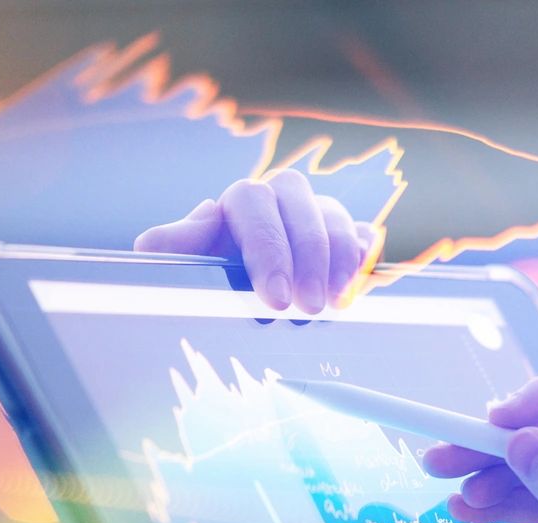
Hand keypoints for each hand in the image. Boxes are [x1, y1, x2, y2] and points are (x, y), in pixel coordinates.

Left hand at [135, 170, 379, 314]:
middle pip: (301, 205)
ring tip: (333, 307)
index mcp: (239, 204)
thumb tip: (184, 225)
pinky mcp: (347, 236)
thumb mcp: (187, 266)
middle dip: (307, 258)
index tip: (276, 298)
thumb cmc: (214, 280)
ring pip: (336, 220)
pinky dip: (362, 260)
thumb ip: (175, 245)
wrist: (251, 298)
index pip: (253, 204)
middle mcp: (280, 200)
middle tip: (308, 308)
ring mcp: (317, 216)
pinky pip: (362, 236)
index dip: (268, 248)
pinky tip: (354, 291)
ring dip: (338, 264)